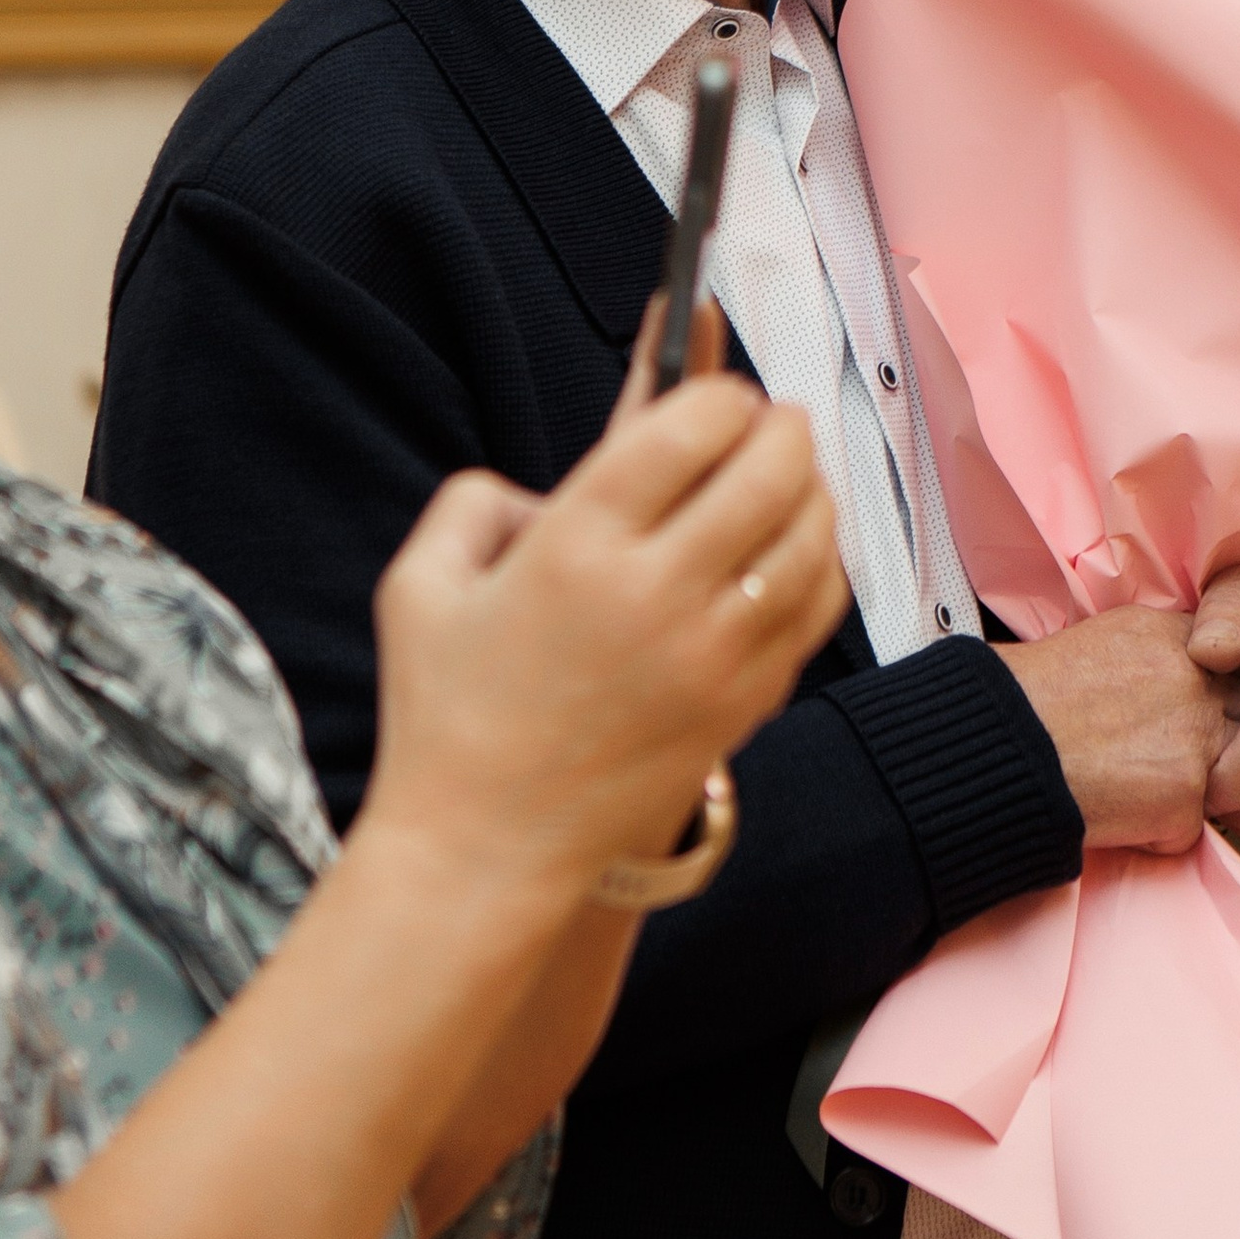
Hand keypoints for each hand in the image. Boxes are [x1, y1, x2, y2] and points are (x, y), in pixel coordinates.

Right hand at [368, 364, 846, 908]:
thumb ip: (475, 500)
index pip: (691, 423)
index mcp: (575, 544)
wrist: (486, 849)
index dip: (716, 388)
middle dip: (777, 424)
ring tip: (790, 473)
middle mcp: (656, 592)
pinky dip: (821, 560)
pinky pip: (816, 606)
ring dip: (810, 486)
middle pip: (769, 467)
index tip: (714, 392)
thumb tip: (550, 490)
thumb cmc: (446, 716)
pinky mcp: (745, 702)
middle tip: (766, 418)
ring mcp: (713, 653)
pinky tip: (799, 547)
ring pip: (810, 533)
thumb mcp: (418, 582)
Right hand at [995, 611, 1239, 852]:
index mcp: (1175, 636)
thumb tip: (1179, 682)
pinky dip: (1155, 833)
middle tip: (1163, 759)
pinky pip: (1189, 830)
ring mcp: (1198, 742)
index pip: (1236, 665)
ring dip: (1191, 791)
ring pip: (1230, 778)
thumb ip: (1158, 656)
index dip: (1218, 697)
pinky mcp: (1186, 799)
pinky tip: (1112, 813)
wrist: (998, 746)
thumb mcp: (1102, 642)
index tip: (1188, 716)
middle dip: (1220, 744)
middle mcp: (1198, 683)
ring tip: (1132, 786)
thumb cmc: (1030, 698)